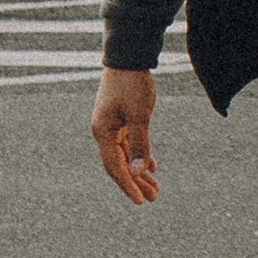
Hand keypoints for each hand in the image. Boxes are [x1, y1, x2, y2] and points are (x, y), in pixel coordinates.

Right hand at [92, 68, 159, 203]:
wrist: (128, 56)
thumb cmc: (132, 83)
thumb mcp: (139, 114)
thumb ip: (140, 143)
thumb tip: (139, 171)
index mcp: (103, 132)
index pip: (115, 167)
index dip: (128, 185)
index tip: (140, 202)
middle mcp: (104, 132)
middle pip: (119, 164)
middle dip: (135, 183)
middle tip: (152, 199)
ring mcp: (111, 126)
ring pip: (125, 155)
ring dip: (139, 171)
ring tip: (155, 189)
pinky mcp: (119, 119)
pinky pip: (129, 144)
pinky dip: (140, 155)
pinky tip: (152, 166)